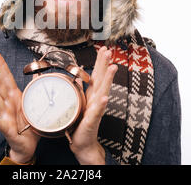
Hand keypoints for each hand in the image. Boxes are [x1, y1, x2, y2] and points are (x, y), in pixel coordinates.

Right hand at [0, 51, 39, 163]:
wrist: (28, 144)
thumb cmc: (28, 123)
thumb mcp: (33, 103)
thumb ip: (34, 88)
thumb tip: (39, 73)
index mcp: (15, 96)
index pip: (7, 78)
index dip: (1, 65)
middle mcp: (7, 104)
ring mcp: (5, 116)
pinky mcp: (7, 129)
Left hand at [69, 46, 116, 164]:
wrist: (82, 142)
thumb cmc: (80, 122)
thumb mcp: (79, 102)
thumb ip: (80, 89)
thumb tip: (78, 77)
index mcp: (92, 94)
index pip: (97, 74)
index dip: (100, 61)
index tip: (103, 48)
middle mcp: (96, 99)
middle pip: (102, 79)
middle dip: (105, 64)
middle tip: (109, 51)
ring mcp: (96, 109)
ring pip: (103, 91)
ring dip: (108, 79)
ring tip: (113, 67)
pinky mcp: (92, 120)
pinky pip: (97, 111)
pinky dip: (101, 104)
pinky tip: (105, 97)